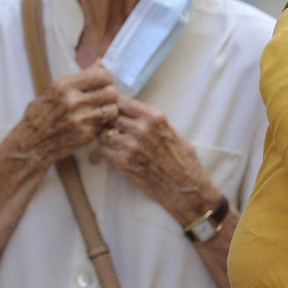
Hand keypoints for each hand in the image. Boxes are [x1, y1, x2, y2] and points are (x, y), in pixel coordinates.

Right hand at [13, 63, 117, 167]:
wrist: (30, 145)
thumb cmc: (40, 116)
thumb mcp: (54, 91)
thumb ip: (78, 79)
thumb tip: (101, 62)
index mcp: (63, 86)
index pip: (100, 75)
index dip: (107, 77)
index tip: (104, 81)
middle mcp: (72, 101)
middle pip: (111, 91)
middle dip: (110, 93)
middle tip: (104, 97)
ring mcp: (81, 119)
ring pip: (113, 108)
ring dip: (110, 108)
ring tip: (101, 110)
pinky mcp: (86, 134)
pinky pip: (105, 123)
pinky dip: (103, 122)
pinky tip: (94, 122)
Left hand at [98, 95, 215, 224]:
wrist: (185, 187)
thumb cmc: (182, 160)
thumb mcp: (171, 131)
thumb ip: (151, 120)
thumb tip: (132, 111)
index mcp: (154, 117)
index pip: (122, 101)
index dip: (114, 105)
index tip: (112, 110)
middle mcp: (141, 128)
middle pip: (110, 116)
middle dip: (107, 121)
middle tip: (108, 127)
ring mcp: (131, 146)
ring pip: (103, 133)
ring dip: (104, 137)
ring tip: (110, 142)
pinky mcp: (124, 163)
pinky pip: (102, 151)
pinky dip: (104, 152)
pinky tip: (110, 154)